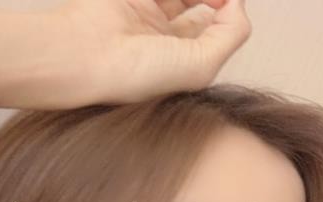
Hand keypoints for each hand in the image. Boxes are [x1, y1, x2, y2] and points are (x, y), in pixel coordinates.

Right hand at [53, 0, 251, 105]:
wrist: (84, 55)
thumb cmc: (134, 73)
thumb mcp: (200, 67)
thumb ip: (231, 34)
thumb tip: (237, 4)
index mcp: (179, 66)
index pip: (218, 34)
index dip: (230, 14)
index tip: (228, 4)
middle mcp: (164, 43)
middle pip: (205, 7)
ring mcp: (147, 17)